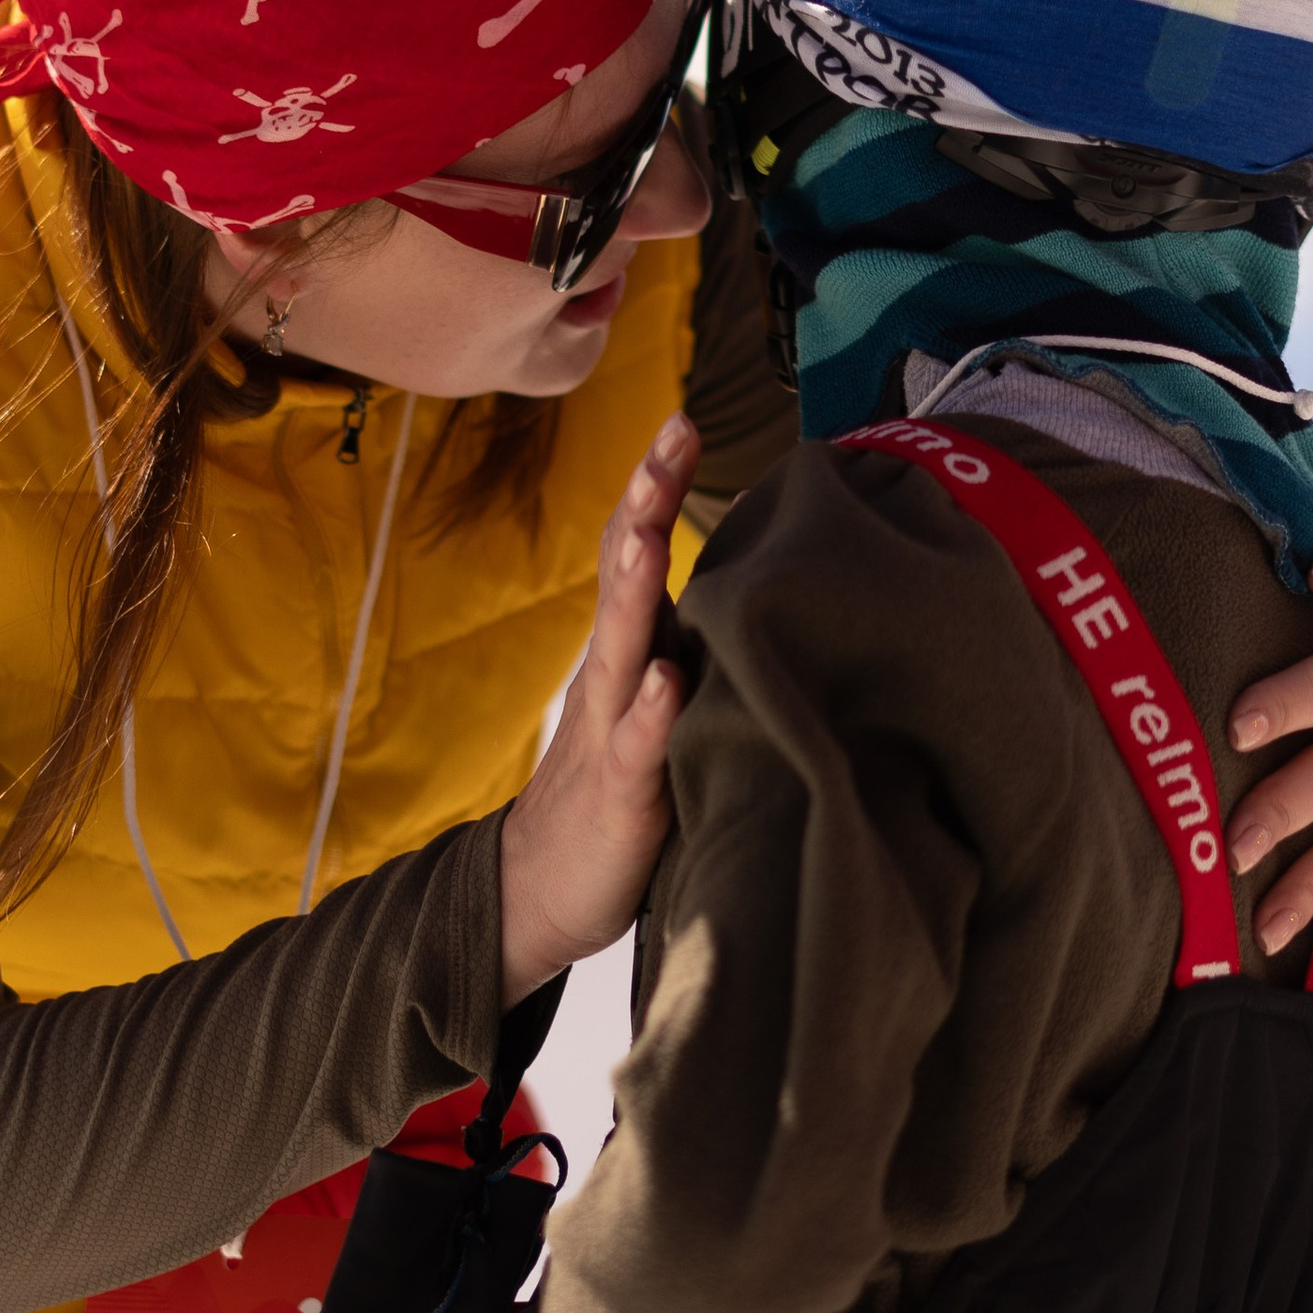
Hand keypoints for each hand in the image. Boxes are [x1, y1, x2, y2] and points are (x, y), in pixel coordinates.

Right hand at [497, 415, 696, 999]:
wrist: (539, 890)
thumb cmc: (619, 794)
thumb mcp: (660, 711)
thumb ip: (696, 658)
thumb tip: (773, 597)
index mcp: (630, 653)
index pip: (637, 553)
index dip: (655, 488)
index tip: (682, 422)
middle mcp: (615, 678)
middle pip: (624, 576)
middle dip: (644, 503)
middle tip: (668, 436)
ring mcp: (609, 732)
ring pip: (622, 648)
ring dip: (634, 590)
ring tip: (646, 533)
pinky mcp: (619, 795)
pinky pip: (636, 748)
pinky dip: (649, 712)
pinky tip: (665, 681)